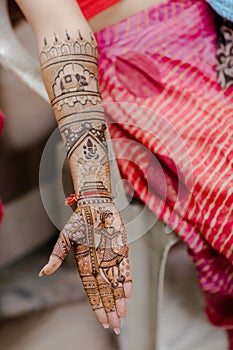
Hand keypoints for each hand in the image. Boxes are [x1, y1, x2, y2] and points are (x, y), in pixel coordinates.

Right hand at [39, 201, 131, 333]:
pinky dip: (127, 279)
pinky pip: (125, 267)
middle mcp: (99, 264)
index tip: (102, 320)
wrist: (94, 204)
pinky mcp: (122, 248)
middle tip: (115, 325)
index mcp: (84, 264)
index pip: (91, 289)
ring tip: (123, 316)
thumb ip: (57, 255)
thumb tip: (43, 273)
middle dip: (110, 308)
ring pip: (116, 282)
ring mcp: (111, 257)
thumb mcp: (65, 238)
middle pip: (105, 290)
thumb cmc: (79, 220)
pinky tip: (129, 293)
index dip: (96, 305)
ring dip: (120, 299)